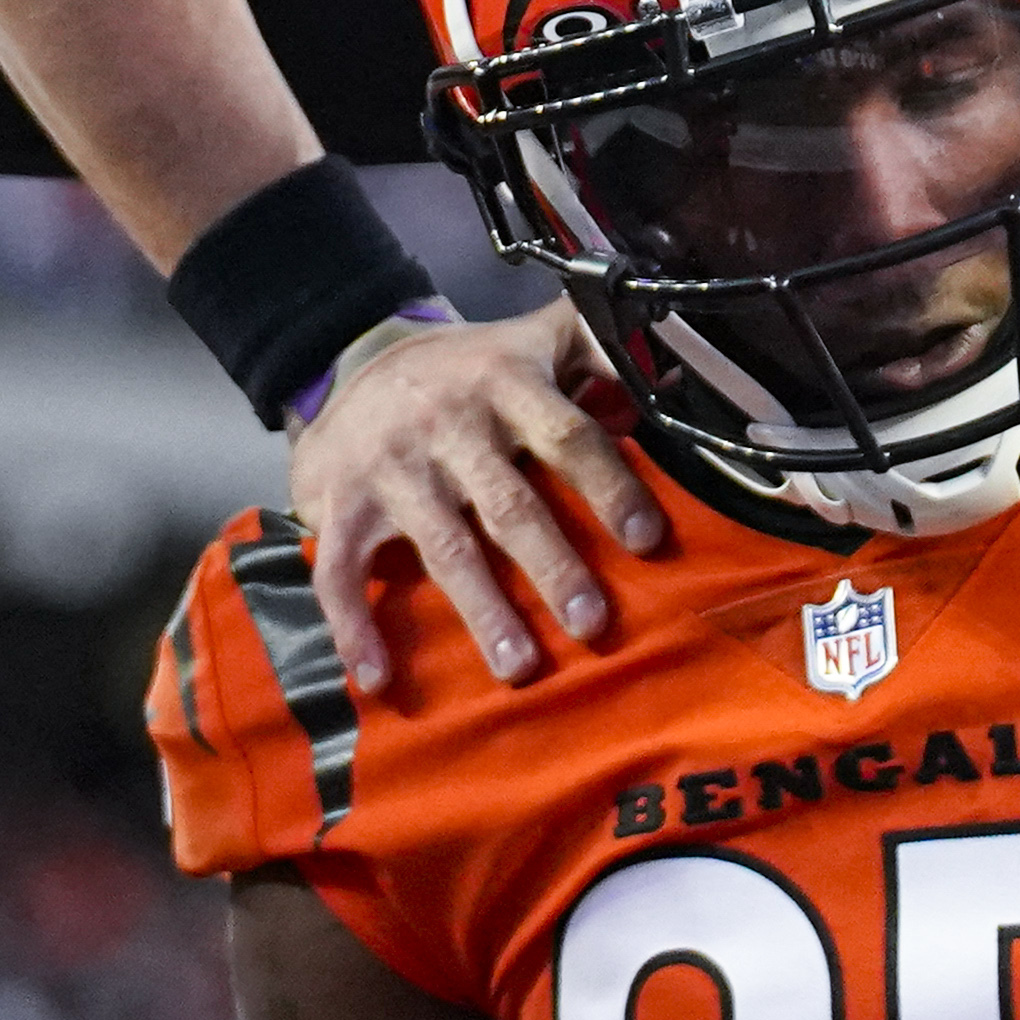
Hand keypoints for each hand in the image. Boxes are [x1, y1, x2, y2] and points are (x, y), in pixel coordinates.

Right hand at [285, 301, 671, 694]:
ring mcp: (393, 467)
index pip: (567, 434)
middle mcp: (449, 424)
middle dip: (553, 563)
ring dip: (483, 609)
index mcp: (506, 384)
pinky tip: (377, 677)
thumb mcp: (533, 341)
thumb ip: (598, 346)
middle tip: (592, 622)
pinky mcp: (341, 504)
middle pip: (510, 502)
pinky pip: (341, 570)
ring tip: (520, 666)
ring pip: (444, 545)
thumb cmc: (469, 373)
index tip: (646, 539)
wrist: (352, 367)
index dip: (607, 485)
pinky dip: (355, 626)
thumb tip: (679, 367)